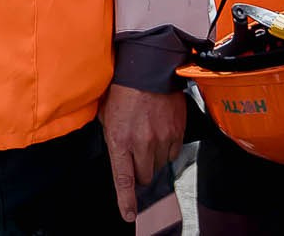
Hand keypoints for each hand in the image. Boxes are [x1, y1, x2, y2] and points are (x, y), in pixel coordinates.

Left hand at [98, 83, 186, 222]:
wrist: (147, 68)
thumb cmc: (122, 89)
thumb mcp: (106, 114)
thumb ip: (111, 136)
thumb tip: (116, 150)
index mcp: (120, 140)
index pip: (123, 179)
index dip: (126, 201)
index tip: (129, 215)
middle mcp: (141, 143)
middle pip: (145, 176)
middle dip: (140, 171)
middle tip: (136, 154)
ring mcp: (161, 139)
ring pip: (159, 165)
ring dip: (153, 158)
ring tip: (148, 136)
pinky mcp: (176, 132)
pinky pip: (173, 153)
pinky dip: (167, 148)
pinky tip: (160, 132)